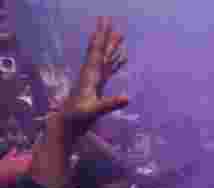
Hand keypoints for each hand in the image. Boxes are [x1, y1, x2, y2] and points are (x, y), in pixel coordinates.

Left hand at [60, 18, 129, 137]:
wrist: (68, 124)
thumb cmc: (79, 117)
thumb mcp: (94, 111)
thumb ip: (109, 104)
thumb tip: (127, 98)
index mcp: (90, 75)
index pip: (97, 52)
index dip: (102, 37)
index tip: (105, 23)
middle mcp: (91, 73)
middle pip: (100, 50)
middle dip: (105, 36)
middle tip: (108, 19)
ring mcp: (95, 79)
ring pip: (105, 58)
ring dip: (112, 46)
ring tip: (120, 35)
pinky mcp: (98, 86)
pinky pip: (109, 69)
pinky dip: (116, 61)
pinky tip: (122, 57)